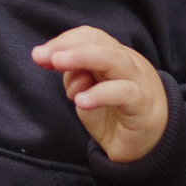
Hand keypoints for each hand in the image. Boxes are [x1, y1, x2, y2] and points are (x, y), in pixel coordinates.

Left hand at [33, 27, 168, 165]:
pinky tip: (80, 101)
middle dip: (68, 46)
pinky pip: (124, 92)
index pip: (91, 37)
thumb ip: (75, 77)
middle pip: (100, 42)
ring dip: (82, 57)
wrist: (146, 148)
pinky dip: (100, 93)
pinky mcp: (143, 105)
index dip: (64, 41)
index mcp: (115, 56)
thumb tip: (59, 66)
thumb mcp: (89, 93)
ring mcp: (138, 81)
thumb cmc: (115, 115)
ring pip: (114, 59)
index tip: (39, 54)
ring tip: (57, 63)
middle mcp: (128, 63)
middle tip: (42, 56)